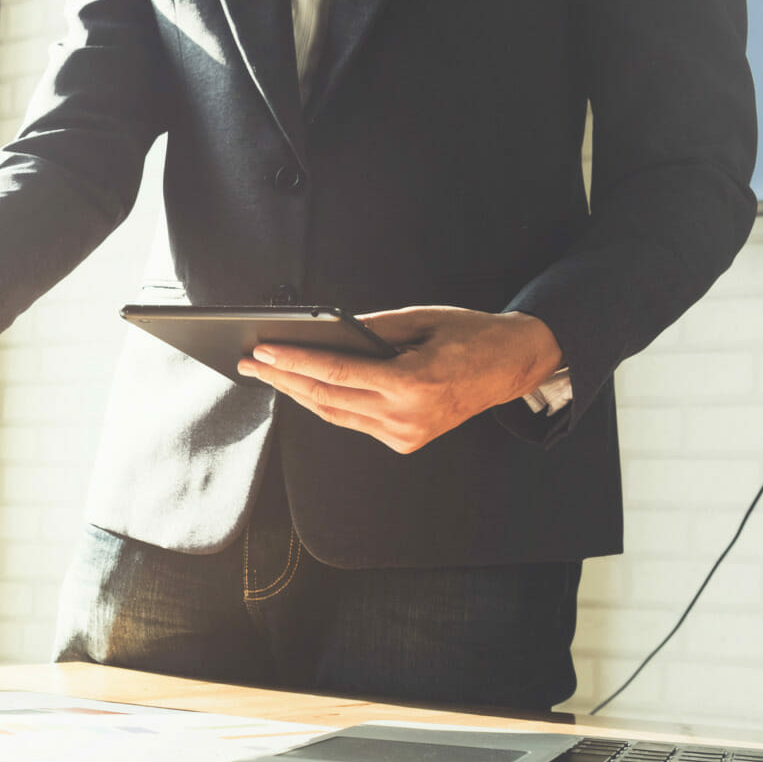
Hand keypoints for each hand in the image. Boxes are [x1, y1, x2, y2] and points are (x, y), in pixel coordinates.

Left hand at [235, 307, 563, 453]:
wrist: (511, 367)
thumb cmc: (471, 336)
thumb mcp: (421, 319)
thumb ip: (372, 328)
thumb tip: (325, 331)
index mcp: (411, 384)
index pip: (336, 373)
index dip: (294, 362)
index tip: (263, 351)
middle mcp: (405, 416)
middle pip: (327, 398)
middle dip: (283, 379)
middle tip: (251, 362)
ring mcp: (405, 434)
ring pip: (336, 414)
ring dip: (298, 394)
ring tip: (269, 374)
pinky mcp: (405, 442)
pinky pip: (354, 421)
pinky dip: (328, 403)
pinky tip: (304, 388)